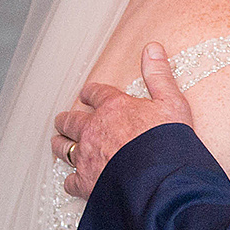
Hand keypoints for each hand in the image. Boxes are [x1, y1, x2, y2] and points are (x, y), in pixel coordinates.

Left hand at [53, 42, 193, 198]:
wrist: (160, 179)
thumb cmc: (168, 142)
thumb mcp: (171, 102)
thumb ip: (159, 75)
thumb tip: (152, 48)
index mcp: (113, 108)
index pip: (95, 94)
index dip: (90, 93)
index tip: (87, 94)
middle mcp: (94, 130)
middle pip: (71, 121)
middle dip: (66, 119)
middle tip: (63, 119)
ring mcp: (87, 156)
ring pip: (63, 148)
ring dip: (60, 143)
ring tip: (58, 142)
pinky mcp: (86, 182)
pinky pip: (70, 180)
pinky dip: (71, 179)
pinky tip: (73, 179)